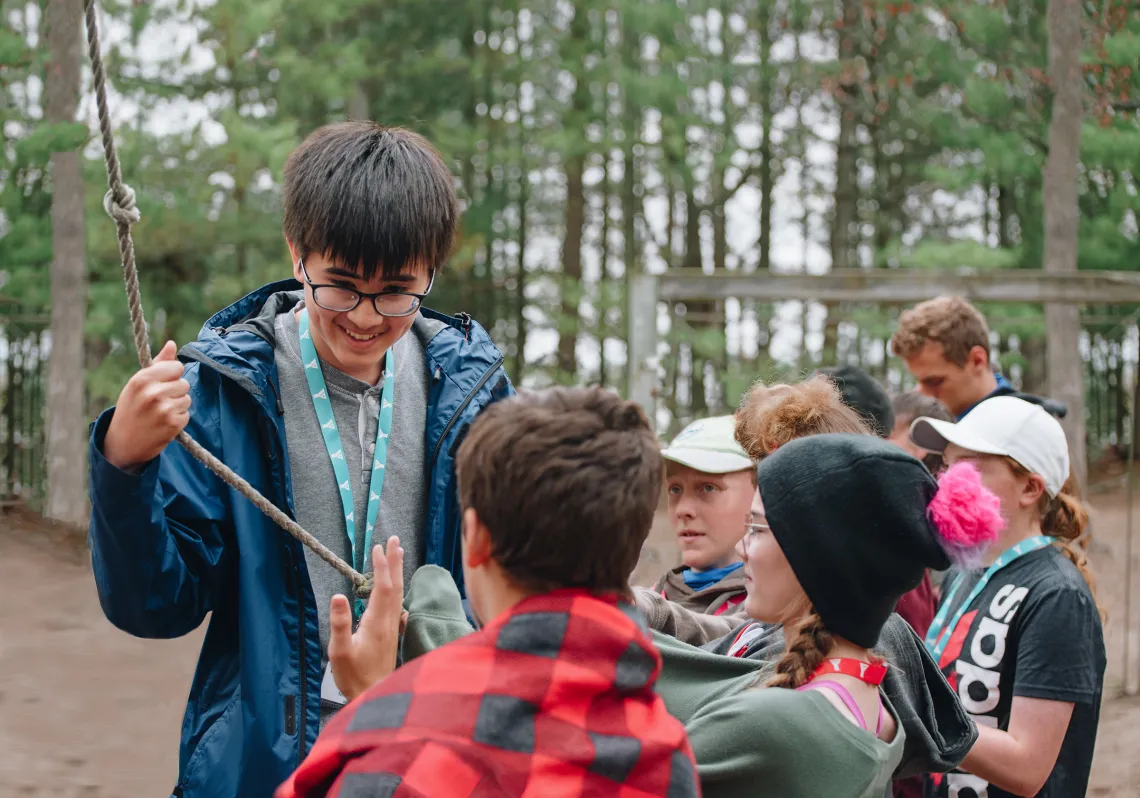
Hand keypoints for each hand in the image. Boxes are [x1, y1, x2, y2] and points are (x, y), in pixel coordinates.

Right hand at [103, 341, 190, 470]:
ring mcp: (163, 409)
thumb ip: (158, 364)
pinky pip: (186, 414)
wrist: (123, 443)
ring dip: (177, 406)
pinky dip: (178, 419)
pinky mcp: (173, 424)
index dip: (172, 375)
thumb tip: (172, 344)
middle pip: (184, 383)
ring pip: (187, 398)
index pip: (176, 367)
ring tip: (160, 413)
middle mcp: (152, 392)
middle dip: (175, 392)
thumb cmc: (131, 408)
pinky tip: (163, 423)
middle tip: (158, 402)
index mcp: (142, 379)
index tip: (161, 384)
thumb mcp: (138, 384)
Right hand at [328, 536, 404, 701]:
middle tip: (395, 540)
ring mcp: (393, 628)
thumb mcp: (340, 651)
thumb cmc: (354, 676)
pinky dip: (397, 590)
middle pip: (395, 585)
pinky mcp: (392, 636)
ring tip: (398, 555)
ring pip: (398, 594)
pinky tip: (397, 592)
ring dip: (398, 573)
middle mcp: (389, 622)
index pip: (382, 587)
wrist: (373, 697)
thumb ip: (340, 623)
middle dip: (395, 561)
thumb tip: (339, 596)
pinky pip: (397, 605)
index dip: (381, 566)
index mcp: (377, 622)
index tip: (378, 547)